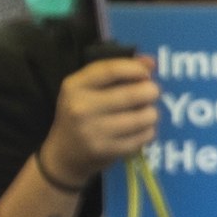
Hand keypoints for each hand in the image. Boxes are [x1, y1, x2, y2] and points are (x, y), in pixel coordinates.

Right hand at [41, 54, 158, 193]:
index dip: (136, 69)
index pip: (112, 70)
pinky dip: (149, 131)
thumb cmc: (79, 114)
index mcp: (75, 86)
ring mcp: (94, 132)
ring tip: (145, 113)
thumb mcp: (87, 88)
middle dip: (151, 91)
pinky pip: (144, 136)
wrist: (64, 154)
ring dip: (151, 113)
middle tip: (151, 93)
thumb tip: (151, 62)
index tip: (147, 73)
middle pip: (133, 94)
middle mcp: (82, 107)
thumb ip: (117, 71)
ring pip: (143, 116)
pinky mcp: (108, 150)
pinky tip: (141, 129)